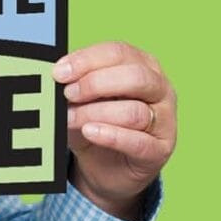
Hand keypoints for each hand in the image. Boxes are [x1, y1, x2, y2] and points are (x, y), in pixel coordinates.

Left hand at [53, 41, 176, 220]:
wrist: (107, 167)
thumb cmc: (97, 124)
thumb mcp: (82, 100)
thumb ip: (75, 85)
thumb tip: (56, 76)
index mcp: (143, 66)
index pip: (118, 52)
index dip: (86, 60)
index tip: (58, 72)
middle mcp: (159, 89)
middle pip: (135, 77)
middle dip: (94, 84)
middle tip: (67, 94)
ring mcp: (165, 120)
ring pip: (135, 111)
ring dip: (95, 113)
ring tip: (70, 118)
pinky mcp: (160, 150)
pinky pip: (139, 142)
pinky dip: (111, 136)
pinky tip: (90, 132)